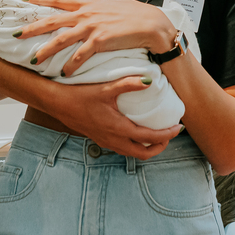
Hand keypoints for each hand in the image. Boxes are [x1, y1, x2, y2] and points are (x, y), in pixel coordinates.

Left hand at [20, 0, 174, 76]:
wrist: (151, 25)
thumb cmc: (136, 13)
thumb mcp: (118, 0)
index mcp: (88, 4)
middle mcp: (86, 14)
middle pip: (53, 20)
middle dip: (33, 28)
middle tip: (16, 34)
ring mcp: (92, 27)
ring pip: (61, 39)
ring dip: (46, 51)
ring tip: (34, 60)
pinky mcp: (100, 41)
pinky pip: (79, 56)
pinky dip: (70, 65)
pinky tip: (64, 73)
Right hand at [47, 77, 181, 157]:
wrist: (56, 103)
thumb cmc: (79, 95)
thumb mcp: (105, 87)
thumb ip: (128, 83)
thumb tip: (150, 80)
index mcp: (117, 128)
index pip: (148, 138)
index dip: (166, 135)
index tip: (178, 127)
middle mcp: (113, 139)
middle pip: (143, 153)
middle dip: (160, 146)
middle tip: (170, 134)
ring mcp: (105, 141)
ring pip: (132, 153)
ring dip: (147, 147)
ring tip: (157, 133)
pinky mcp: (99, 139)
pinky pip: (122, 148)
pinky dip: (134, 144)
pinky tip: (135, 131)